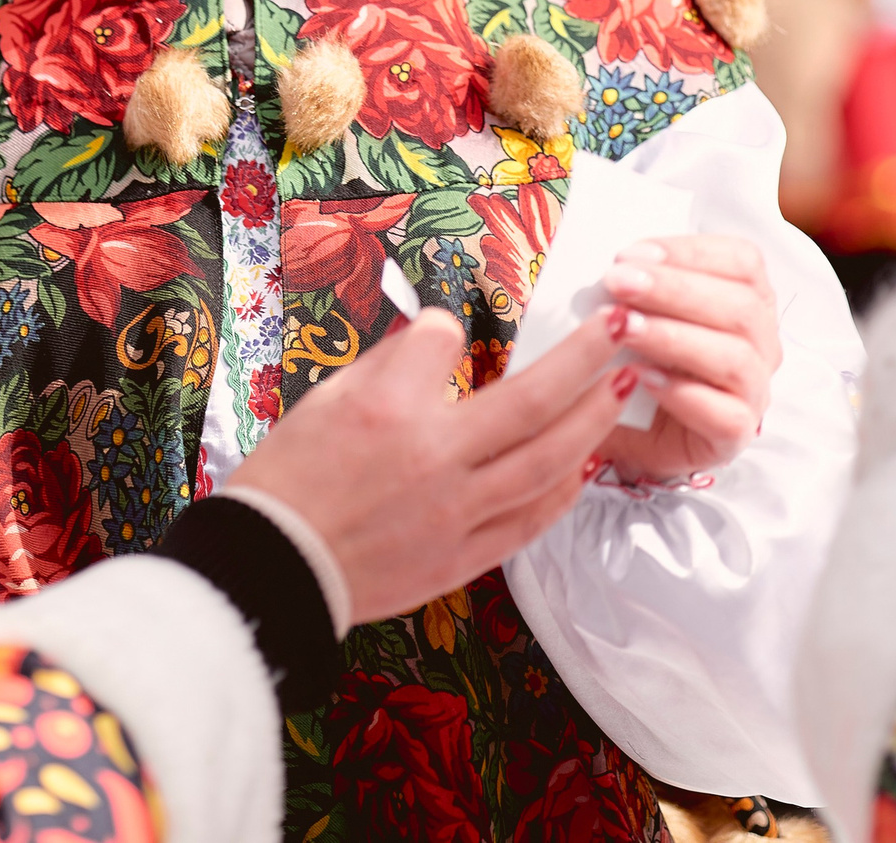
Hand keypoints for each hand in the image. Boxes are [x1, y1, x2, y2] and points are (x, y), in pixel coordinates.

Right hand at [232, 305, 632, 625]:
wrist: (273, 566)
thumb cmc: (291, 480)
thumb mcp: (328, 399)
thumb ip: (393, 366)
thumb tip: (440, 338)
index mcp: (389, 411)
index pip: (445, 343)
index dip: (450, 329)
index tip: (452, 331)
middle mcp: (432, 459)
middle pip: (531, 402)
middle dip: (585, 360)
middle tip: (622, 331)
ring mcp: (454, 514)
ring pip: (546, 463)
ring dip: (593, 422)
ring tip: (621, 388)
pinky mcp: (460, 558)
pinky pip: (529, 521)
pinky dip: (563, 490)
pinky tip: (585, 464)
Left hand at [596, 234, 779, 480]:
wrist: (623, 426)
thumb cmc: (634, 359)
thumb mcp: (633, 312)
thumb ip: (634, 287)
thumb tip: (614, 268)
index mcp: (747, 299)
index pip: (742, 261)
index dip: (689, 252)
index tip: (631, 254)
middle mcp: (760, 344)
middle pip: (740, 307)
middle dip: (674, 290)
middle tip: (618, 282)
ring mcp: (753, 391)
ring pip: (735, 358)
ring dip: (674, 337)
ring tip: (624, 328)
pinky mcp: (735, 435)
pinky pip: (727, 416)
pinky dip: (683, 394)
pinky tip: (642, 378)